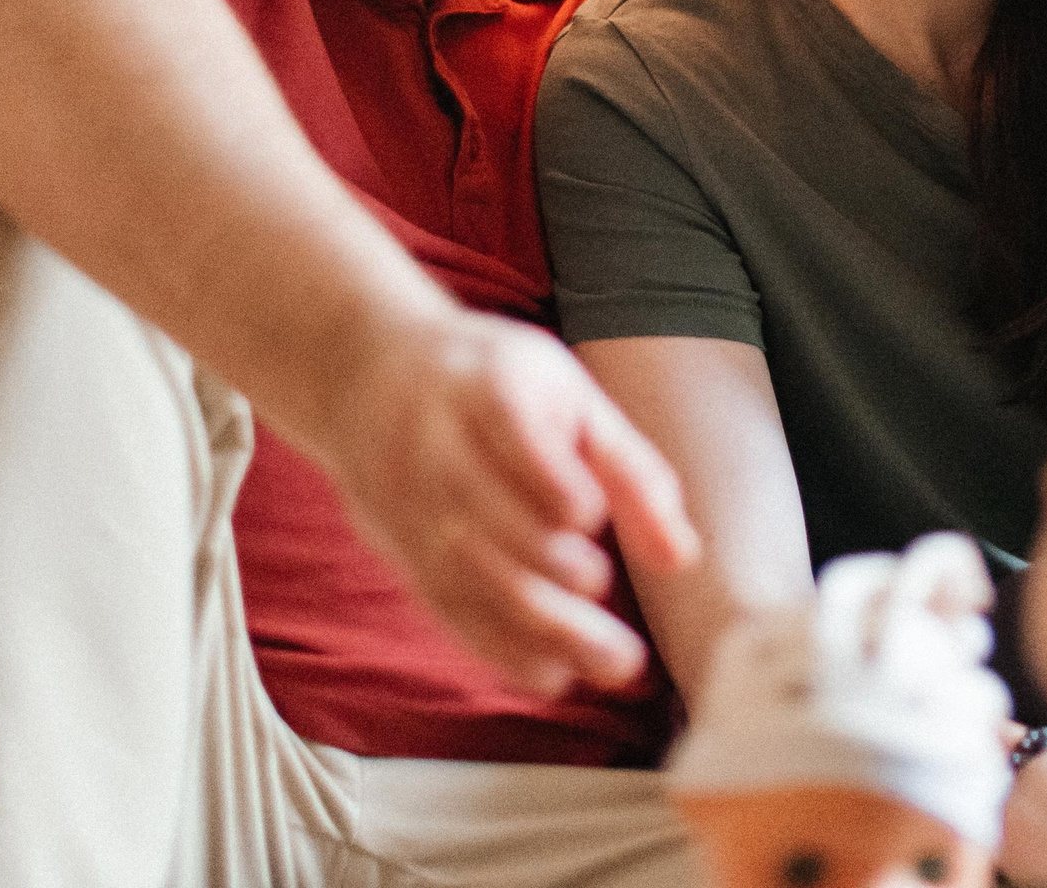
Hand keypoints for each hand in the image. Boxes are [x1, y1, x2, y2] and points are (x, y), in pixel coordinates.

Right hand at [322, 306, 700, 695]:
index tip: (592, 517)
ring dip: (541, 631)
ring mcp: (406, 505)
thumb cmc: (492, 381)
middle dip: (561, 589)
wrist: (366, 372)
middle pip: (493, 529)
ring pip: (469, 580)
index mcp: (487, 392)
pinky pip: (442, 605)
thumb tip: (681, 559)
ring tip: (612, 666)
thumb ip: (629, 470)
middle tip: (628, 643)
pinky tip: (552, 674)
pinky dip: (497, 646)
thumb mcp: (567, 396)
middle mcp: (435, 451)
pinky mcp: (396, 547)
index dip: (556, 491)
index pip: (518, 444)